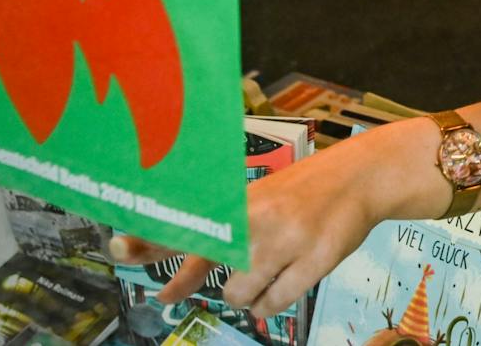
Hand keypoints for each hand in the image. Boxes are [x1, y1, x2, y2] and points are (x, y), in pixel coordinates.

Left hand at [112, 121, 444, 318]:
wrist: (362, 177)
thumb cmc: (304, 191)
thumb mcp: (258, 198)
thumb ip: (219, 233)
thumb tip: (173, 278)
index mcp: (243, 199)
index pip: (188, 220)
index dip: (150, 235)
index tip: (118, 247)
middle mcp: (260, 218)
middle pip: (209, 263)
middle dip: (184, 280)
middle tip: (168, 294)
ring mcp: (290, 240)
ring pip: (240, 293)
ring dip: (243, 294)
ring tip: (258, 275)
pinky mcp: (317, 259)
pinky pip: (275, 302)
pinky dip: (269, 302)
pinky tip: (276, 286)